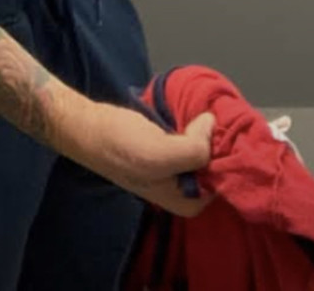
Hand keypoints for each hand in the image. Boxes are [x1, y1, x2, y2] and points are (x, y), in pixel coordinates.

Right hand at [84, 105, 214, 218]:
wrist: (88, 127)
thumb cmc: (121, 145)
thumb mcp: (160, 154)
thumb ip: (194, 148)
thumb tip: (212, 123)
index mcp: (187, 201)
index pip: (223, 180)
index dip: (225, 156)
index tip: (224, 132)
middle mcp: (185, 188)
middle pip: (215, 164)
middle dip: (215, 141)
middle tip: (212, 116)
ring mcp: (175, 167)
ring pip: (203, 149)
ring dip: (205, 131)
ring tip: (205, 112)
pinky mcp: (166, 148)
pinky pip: (190, 138)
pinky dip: (193, 125)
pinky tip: (193, 112)